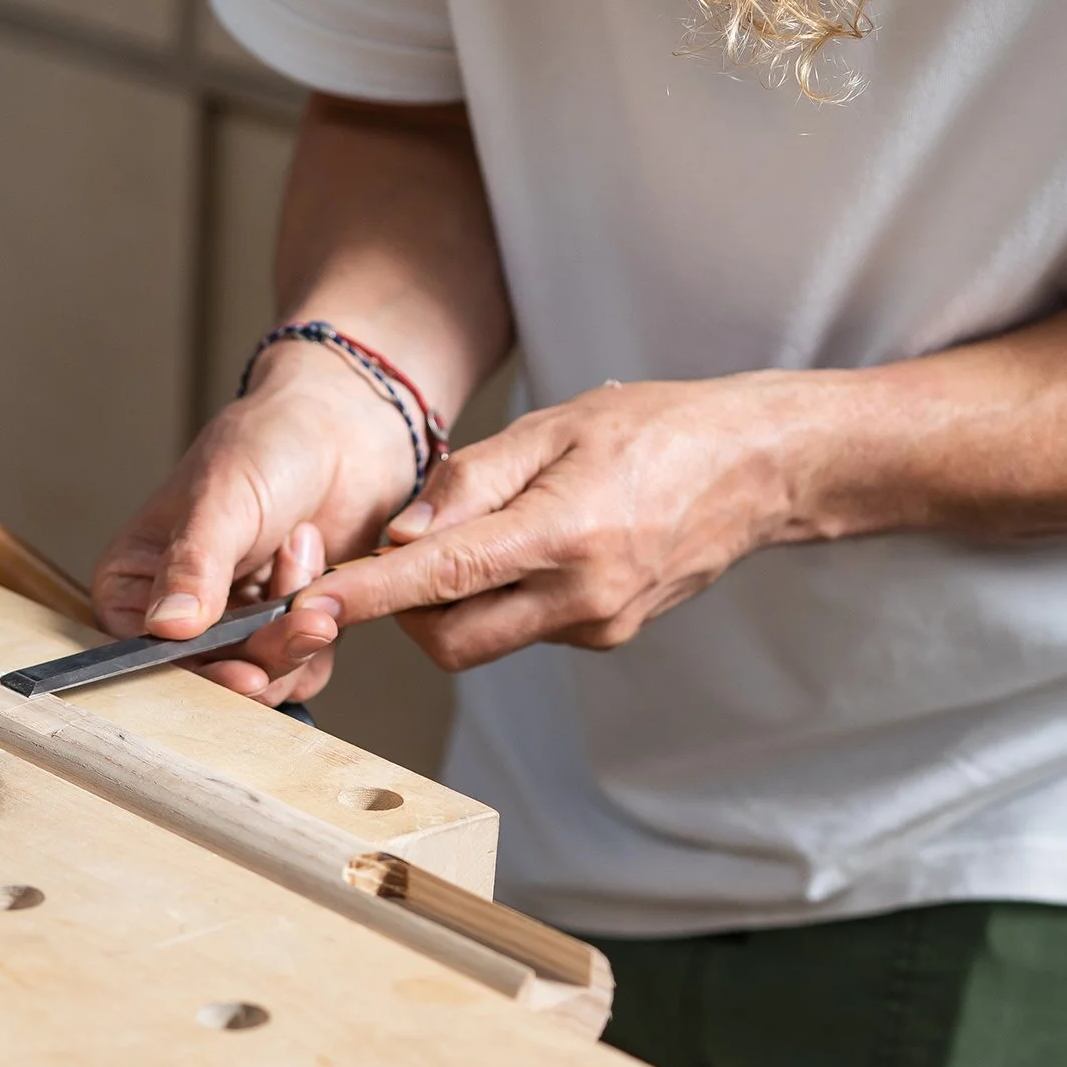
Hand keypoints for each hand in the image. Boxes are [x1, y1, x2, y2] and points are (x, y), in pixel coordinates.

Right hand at [92, 346, 419, 704]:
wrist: (340, 429)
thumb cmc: (265, 446)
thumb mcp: (220, 501)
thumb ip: (193, 565)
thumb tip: (166, 627)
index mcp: (136, 581)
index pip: (148, 654)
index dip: (197, 673)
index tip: (246, 673)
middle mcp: (180, 613)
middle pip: (211, 675)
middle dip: (264, 654)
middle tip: (308, 621)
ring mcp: (235, 626)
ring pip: (261, 678)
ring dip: (297, 636)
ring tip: (310, 563)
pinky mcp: (286, 633)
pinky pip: (303, 671)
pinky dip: (321, 635)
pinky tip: (324, 572)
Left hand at [285, 375, 837, 671]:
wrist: (754, 471)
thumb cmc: (657, 430)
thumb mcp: (555, 425)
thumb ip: (471, 481)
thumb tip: (399, 536)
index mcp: (564, 534)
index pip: (441, 578)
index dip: (367, 596)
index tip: (311, 606)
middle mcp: (581, 597)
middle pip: (449, 640)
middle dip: (405, 611)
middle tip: (402, 554)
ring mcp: (595, 628)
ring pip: (484, 640)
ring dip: (453, 603)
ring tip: (483, 534)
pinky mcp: (604, 638)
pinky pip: (523, 630)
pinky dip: (500, 599)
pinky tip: (530, 549)